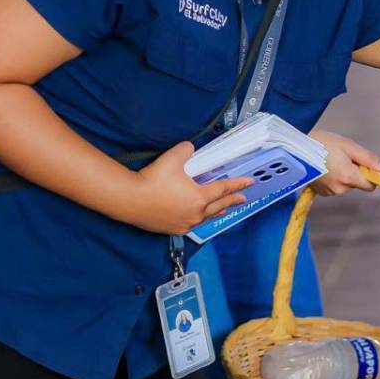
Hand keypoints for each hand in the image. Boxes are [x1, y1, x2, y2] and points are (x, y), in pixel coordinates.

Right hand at [127, 142, 251, 233]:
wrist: (130, 199)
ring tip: (225, 208)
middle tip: (243, 198)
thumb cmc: (152, 179)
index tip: (249, 182)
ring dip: (218, 211)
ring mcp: (184, 223)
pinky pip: (193, 224)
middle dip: (232, 200)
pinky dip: (201, 219)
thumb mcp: (173, 158)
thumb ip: (186, 150)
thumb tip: (190, 148)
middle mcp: (196, 213)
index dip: (237, 184)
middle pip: (219, 206)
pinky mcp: (173, 229)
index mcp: (199, 197)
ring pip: (207, 217)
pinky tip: (199, 218)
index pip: (223, 189)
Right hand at [309, 130, 379, 195]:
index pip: (371, 186)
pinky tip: (323, 166)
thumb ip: (369, 159)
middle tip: (342, 156)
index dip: (369, 174)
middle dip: (354, 171)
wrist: (293, 149)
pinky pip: (334, 186)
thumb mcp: (348, 146)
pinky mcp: (319, 192)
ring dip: (342, 174)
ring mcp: (328, 192)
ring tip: (330, 159)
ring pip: (345, 185)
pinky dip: (332, 177)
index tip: (362, 163)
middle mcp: (340, 189)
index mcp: (349, 178)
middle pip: (357, 184)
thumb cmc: (320, 144)